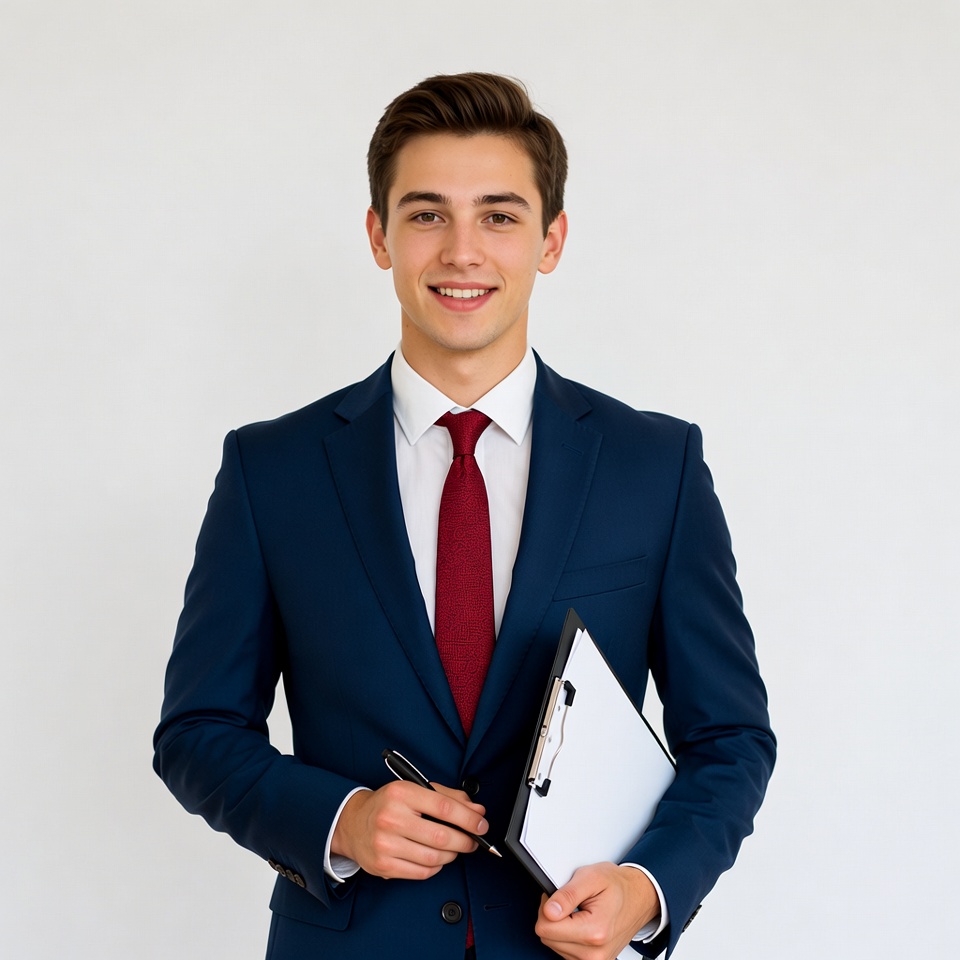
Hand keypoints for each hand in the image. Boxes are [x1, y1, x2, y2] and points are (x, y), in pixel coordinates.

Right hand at [331, 781, 487, 879]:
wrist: (352, 824)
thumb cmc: (388, 805)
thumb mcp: (414, 790)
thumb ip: (448, 797)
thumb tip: (477, 810)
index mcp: (401, 793)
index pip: (444, 807)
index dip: (469, 818)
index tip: (482, 825)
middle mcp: (391, 818)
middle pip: (441, 836)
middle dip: (465, 841)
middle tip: (473, 841)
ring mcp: (386, 844)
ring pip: (434, 857)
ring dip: (452, 855)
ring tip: (454, 848)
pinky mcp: (384, 866)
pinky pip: (422, 872)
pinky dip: (436, 866)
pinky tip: (436, 857)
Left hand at [535, 862, 659, 959]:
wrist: (639, 897)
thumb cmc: (617, 886)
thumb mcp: (591, 877)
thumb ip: (567, 894)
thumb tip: (548, 910)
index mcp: (594, 931)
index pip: (545, 929)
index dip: (546, 906)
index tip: (556, 896)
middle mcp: (595, 953)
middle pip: (548, 938)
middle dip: (552, 917)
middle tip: (568, 901)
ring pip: (554, 946)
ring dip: (560, 928)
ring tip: (577, 911)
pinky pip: (565, 952)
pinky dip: (567, 937)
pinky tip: (579, 923)